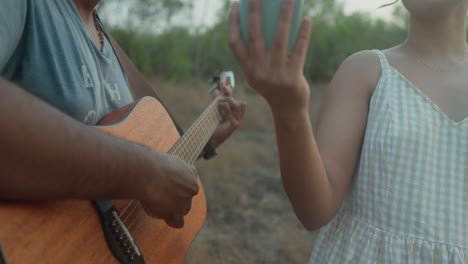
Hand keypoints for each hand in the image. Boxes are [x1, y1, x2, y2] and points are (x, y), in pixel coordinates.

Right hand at [140, 152, 198, 228]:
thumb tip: (166, 169)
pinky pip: (178, 222)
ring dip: (173, 208)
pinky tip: (164, 216)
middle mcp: (191, 188)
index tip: (169, 182)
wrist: (147, 174)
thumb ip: (172, 167)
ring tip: (158, 202)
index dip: (179, 183)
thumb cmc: (152, 164)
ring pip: (183, 209)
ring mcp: (184, 201)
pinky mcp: (176, 213)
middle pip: (187, 196)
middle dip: (177, 196)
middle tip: (161, 193)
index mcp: (190, 173)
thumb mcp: (167, 159)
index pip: (189, 180)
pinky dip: (172, 220)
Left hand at [209, 76, 246, 148]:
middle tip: (219, 97)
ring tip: (218, 104)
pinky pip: (232, 112)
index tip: (222, 83)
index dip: (230, 90)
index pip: (236, 99)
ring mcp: (238, 121)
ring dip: (227, 101)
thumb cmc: (212, 126)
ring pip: (237, 104)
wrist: (209, 139)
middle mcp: (238, 117)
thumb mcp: (213, 111)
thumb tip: (217, 90)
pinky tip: (219, 108)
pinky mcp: (235, 125)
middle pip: (239, 102)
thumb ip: (216, 101)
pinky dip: (226, 107)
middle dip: (229, 96)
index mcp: (234, 113)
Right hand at [228, 0, 311, 114]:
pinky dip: (303, 33)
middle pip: (254, 35)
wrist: (288, 110)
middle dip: (255, 11)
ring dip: (283, 17)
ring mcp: (275, 74)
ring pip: (279, 39)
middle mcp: (258, 71)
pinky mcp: (292, 77)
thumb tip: (266, 21)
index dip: (233, 22)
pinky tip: (307, 19)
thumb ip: (258, 53)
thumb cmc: (274, 86)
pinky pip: (298, 50)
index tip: (235, 4)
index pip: (234, 43)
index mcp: (247, 68)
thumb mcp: (260, 73)